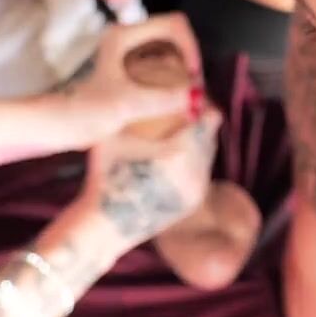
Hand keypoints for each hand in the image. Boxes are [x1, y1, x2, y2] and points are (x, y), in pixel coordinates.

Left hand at [63, 15, 202, 139]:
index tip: (193, 76)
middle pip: (176, 34)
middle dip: (191, 58)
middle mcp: (128, 36)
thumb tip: (198, 98)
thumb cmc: (89, 112)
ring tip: (190, 94)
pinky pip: (164, 62)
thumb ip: (162, 100)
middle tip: (196, 88)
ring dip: (185, 68)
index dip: (191, 47)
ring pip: (172, 48)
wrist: (66, 123)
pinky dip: (176, 76)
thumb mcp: (127, 106)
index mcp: (123, 35)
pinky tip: (178, 98)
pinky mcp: (133, 64)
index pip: (173, 25)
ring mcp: (130, 49)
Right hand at [76, 104, 221, 251]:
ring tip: (184, 132)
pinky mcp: (192, 204)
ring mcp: (197, 191)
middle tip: (190, 111)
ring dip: (200, 143)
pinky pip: (200, 175)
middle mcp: (197, 172)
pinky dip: (194, 162)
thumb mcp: (114, 136)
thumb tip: (147, 89)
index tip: (194, 98)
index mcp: (181, 152)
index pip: (209, 120)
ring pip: (207, 158)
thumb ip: (134, 110)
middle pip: (210, 138)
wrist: (104, 227)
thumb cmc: (106, 177)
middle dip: (203, 123)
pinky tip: (178, 157)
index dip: (204, 106)